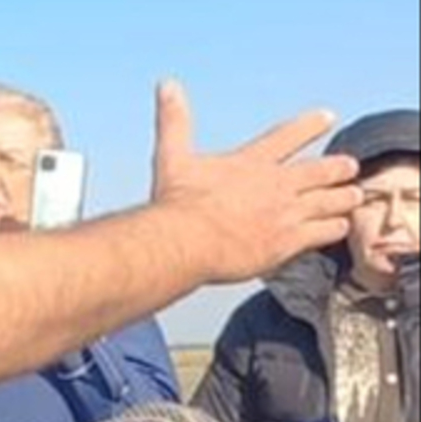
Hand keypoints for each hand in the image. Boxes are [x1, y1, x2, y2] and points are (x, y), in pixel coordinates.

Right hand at [150, 81, 362, 284]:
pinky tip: (339, 227)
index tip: (328, 117)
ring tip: (353, 198)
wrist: (185, 241)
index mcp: (251, 162)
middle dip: (339, 168)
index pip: (288, 136)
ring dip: (344, 198)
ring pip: (331, 201)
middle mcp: (275, 184)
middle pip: (321, 170)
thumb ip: (174, 120)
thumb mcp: (171, 156)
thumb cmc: (177, 202)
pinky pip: (325, 231)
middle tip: (350, 166)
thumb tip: (166, 83)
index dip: (310, 125)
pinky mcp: (289, 241)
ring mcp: (286, 212)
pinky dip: (335, 227)